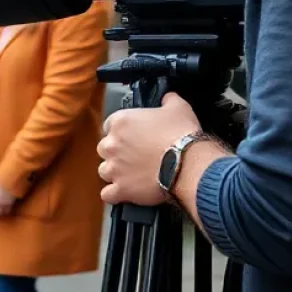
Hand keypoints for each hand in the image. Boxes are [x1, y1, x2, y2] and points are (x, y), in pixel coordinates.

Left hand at [97, 93, 201, 207]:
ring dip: (114, 173)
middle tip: (132, 156)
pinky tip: (123, 193)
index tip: (131, 137)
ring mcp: (115, 168)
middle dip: (116, 153)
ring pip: (104, 171)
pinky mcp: (122, 189)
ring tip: (130, 175)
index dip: (121, 132)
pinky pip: (108, 195)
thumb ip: (167, 99)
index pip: (109, 125)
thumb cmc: (180, 135)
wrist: (187, 163)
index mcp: (121, 122)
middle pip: (104, 148)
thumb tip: (168, 97)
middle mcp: (113, 144)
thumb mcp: (177, 107)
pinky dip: (114, 195)